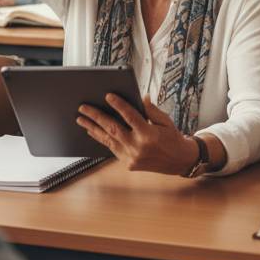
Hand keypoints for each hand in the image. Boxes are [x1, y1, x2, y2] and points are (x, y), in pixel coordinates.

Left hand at [76, 97, 196, 174]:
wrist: (179, 161)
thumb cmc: (172, 137)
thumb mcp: (166, 121)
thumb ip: (151, 110)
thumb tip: (141, 97)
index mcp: (149, 134)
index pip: (130, 116)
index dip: (119, 105)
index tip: (108, 96)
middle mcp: (138, 147)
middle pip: (113, 128)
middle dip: (96, 116)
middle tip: (84, 107)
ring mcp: (131, 157)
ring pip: (108, 139)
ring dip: (93, 128)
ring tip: (80, 119)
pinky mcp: (128, 164)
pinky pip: (111, 148)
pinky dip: (101, 138)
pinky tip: (92, 131)